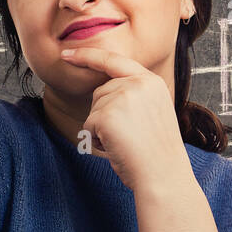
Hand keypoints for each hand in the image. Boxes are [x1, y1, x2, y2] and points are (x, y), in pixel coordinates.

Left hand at [58, 44, 188, 191]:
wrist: (164, 176)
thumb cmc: (157, 153)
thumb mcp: (154, 112)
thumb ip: (134, 95)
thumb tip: (103, 92)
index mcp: (151, 81)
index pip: (114, 60)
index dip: (87, 55)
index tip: (67, 54)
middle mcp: (138, 83)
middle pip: (101, 91)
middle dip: (104, 114)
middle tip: (129, 136)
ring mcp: (122, 97)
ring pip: (94, 109)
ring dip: (102, 129)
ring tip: (126, 142)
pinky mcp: (107, 114)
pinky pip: (88, 126)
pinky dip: (96, 140)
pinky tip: (116, 148)